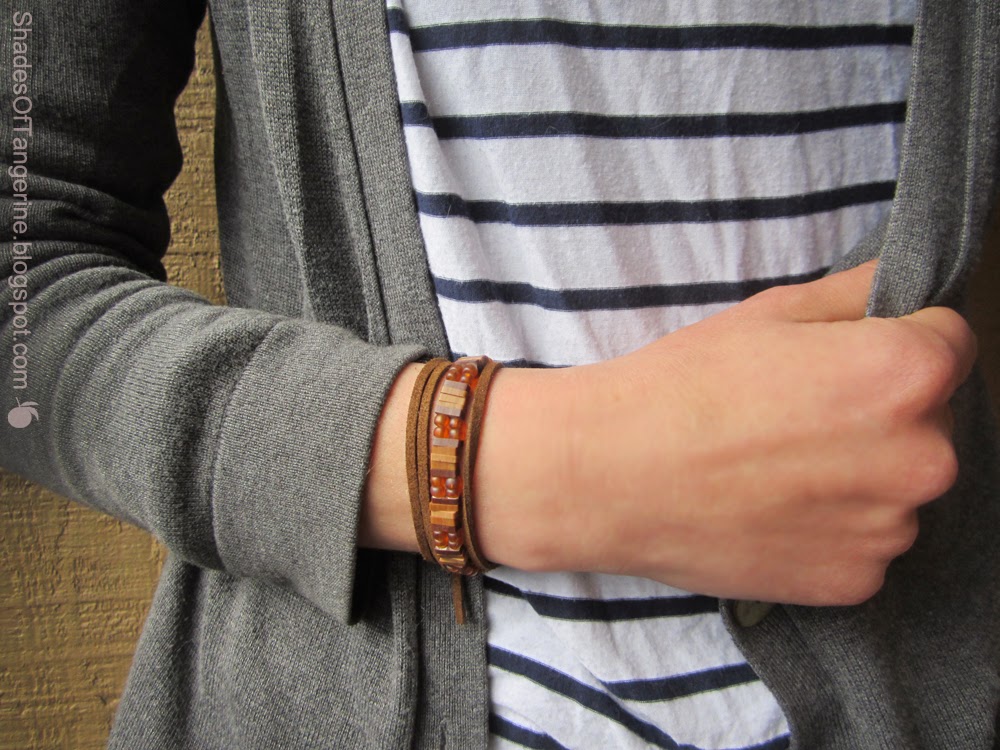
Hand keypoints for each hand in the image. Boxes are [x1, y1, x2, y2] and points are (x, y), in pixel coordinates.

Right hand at [478, 261, 976, 605]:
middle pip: (930, 420)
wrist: (610, 475)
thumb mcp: (769, 313)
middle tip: (800, 416)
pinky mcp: (856, 581)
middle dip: (883, 411)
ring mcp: (891, 530)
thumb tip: (898, 287)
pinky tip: (773, 511)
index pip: (951, 340)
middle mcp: (924, 458)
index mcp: (907, 375)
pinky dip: (833, 529)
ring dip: (861, 475)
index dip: (898, 338)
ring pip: (898, 486)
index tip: (848, 356)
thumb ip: (855, 294)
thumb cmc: (682, 385)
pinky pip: (866, 542)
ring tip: (777, 467)